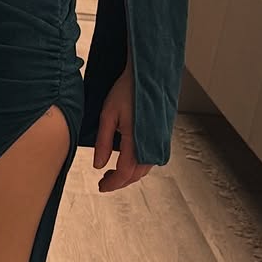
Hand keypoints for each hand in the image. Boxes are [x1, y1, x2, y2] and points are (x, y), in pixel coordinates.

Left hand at [93, 67, 152, 193]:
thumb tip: (98, 165)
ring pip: (145, 168)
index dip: (112, 183)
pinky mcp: (163, 135)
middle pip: (136, 174)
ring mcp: (160, 140)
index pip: (125, 172)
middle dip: (120, 181)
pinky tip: (128, 159)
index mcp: (137, 140)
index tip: (101, 186)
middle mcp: (152, 143)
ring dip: (130, 174)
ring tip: (113, 172)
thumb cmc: (127, 90)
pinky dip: (139, 165)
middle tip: (104, 181)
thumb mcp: (108, 115)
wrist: (148, 75)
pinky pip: (151, 158)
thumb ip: (103, 142)